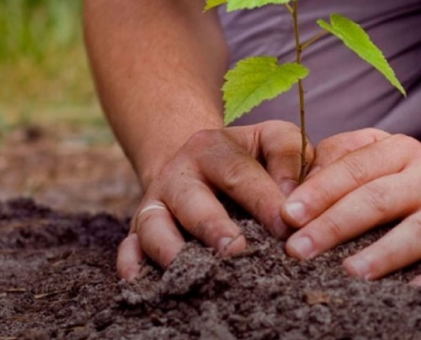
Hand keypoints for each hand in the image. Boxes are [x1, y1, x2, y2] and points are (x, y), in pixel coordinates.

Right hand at [117, 120, 312, 279]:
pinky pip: (128, 246)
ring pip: (154, 225)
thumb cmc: (249, 156)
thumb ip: (289, 157)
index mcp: (213, 147)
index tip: (285, 228)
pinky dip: (132, 263)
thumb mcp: (271, 139)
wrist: (198, 160)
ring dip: (172, 249)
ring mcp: (155, 201)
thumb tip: (292, 202)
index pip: (239, 173)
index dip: (263, 201)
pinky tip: (142, 280)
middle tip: (237, 251)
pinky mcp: (139, 228)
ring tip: (198, 270)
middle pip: (192, 200)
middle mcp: (179, 173)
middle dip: (214, 227)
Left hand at [281, 129, 420, 284]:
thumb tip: (298, 179)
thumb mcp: (392, 153)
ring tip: (349, 272)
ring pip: (416, 232)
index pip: (355, 168)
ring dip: (382, 253)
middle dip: (335, 224)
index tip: (288, 214)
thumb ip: (348, 157)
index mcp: (401, 151)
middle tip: (298, 249)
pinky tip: (410, 295)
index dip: (320, 190)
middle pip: (378, 198)